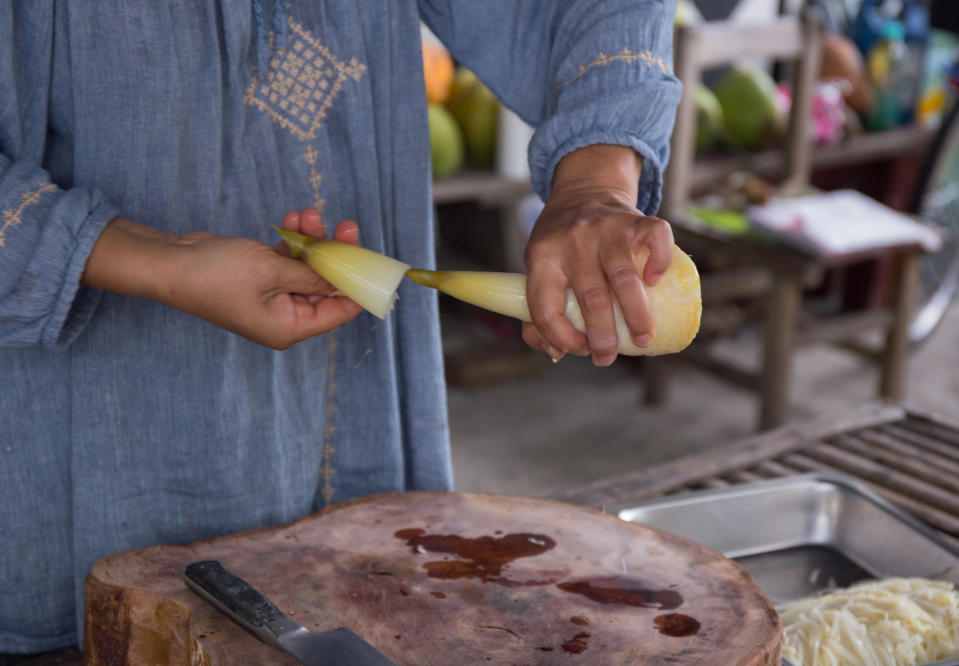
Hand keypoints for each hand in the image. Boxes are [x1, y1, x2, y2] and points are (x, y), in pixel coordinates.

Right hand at [82, 209, 362, 349]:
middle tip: (346, 226)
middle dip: (334, 255)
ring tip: (311, 214)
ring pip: (306, 270)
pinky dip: (292, 243)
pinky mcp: (259, 281)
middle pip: (324, 287)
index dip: (357, 286)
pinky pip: (286, 263)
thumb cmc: (218, 275)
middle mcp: (284, 318)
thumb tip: (344, 279)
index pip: (338, 312)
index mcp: (290, 328)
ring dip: (311, 242)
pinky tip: (295, 219)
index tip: (372, 261)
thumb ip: (313, 276)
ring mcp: (271, 299)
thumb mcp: (273, 272)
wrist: (171, 264)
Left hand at [522, 145, 673, 365]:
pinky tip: (657, 281)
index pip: (546, 307)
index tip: (580, 350)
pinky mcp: (634, 219)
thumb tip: (555, 351)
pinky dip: (660, 262)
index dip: (562, 337)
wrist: (584, 190)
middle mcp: (573, 240)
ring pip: (624, 278)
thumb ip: (539, 307)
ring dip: (637, 316)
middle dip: (603, 338)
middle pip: (591, 299)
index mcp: (541, 256)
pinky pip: (656, 239)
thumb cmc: (561, 242)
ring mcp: (606, 227)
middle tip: (608, 358)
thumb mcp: (538, 266)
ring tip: (643, 340)